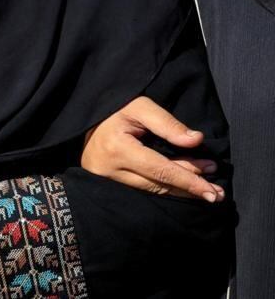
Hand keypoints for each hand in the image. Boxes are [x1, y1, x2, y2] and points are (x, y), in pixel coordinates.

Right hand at [82, 96, 224, 201]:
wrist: (82, 118)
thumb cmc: (113, 110)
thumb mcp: (140, 107)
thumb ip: (167, 123)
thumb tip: (196, 141)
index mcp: (118, 149)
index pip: (160, 170)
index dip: (188, 179)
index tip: (212, 188)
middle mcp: (110, 170)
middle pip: (157, 185)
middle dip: (188, 188)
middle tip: (216, 193)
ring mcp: (105, 180)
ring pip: (150, 191)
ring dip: (178, 191)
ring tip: (204, 190)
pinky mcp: (106, 184)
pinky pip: (139, 190)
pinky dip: (162, 189)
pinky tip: (180, 189)